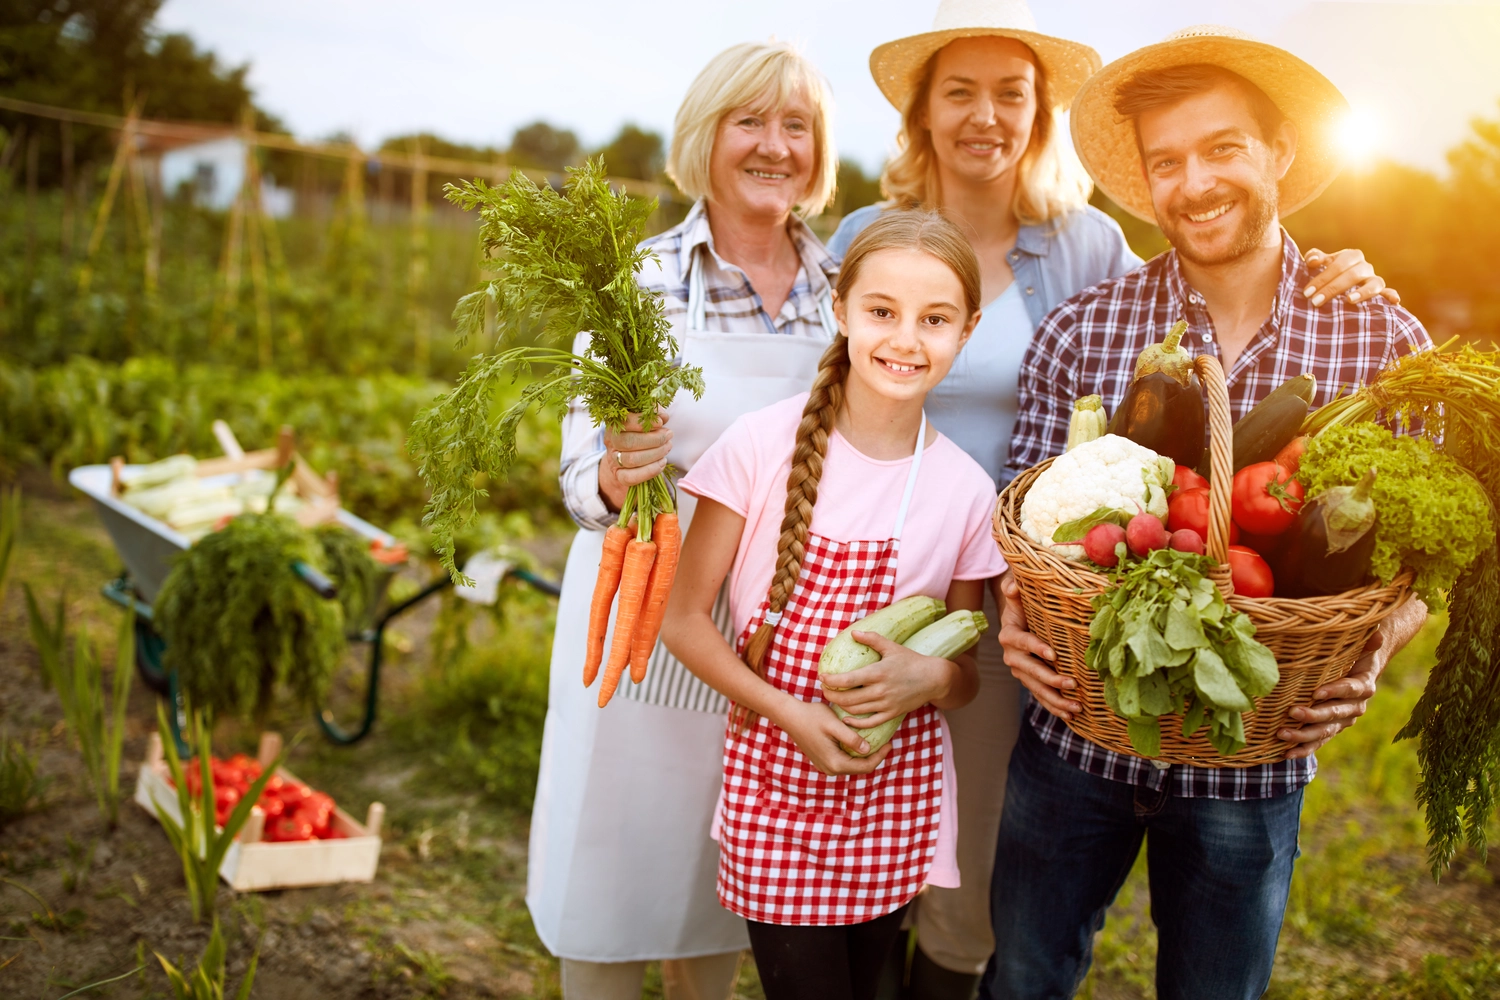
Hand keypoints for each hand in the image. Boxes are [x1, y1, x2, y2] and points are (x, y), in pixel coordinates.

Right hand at [599, 411, 671, 510]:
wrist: (626, 455)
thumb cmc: (639, 432)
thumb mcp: (644, 419)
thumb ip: (652, 413)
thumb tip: (662, 416)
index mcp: (614, 424)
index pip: (624, 422)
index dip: (643, 422)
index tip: (661, 422)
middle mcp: (611, 442)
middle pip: (629, 442)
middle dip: (654, 439)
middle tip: (669, 436)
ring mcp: (613, 460)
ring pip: (632, 460)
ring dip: (655, 454)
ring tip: (667, 447)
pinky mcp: (619, 476)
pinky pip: (632, 477)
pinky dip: (650, 471)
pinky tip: (662, 462)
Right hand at [778, 698, 892, 775]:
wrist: (790, 716)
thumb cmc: (812, 717)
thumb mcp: (835, 725)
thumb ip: (851, 739)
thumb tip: (868, 749)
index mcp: (835, 763)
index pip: (865, 766)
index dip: (880, 756)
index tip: (890, 743)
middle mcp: (830, 769)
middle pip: (859, 767)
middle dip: (874, 756)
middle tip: (885, 741)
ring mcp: (825, 766)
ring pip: (851, 764)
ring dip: (863, 755)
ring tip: (875, 740)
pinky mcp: (822, 760)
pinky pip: (843, 760)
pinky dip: (853, 753)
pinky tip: (858, 741)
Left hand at [819, 631, 954, 727]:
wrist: (933, 679)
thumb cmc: (911, 660)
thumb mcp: (892, 647)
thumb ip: (872, 639)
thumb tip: (853, 633)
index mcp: (878, 673)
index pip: (847, 680)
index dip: (831, 680)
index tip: (822, 677)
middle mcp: (880, 691)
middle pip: (847, 698)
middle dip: (830, 695)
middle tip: (823, 689)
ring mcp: (886, 704)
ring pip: (856, 711)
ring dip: (840, 706)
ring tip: (833, 698)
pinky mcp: (892, 714)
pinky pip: (870, 723)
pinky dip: (856, 723)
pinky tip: (846, 718)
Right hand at [998, 573, 1080, 720]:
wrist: (1019, 620)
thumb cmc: (1022, 605)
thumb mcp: (1017, 596)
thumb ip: (1013, 589)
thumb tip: (1013, 585)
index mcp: (1009, 636)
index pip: (1022, 642)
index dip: (1036, 648)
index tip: (1054, 655)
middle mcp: (1012, 656)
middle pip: (1030, 671)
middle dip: (1050, 680)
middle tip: (1071, 684)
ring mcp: (1020, 672)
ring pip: (1037, 689)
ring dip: (1056, 700)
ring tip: (1076, 707)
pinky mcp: (1029, 681)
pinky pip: (1041, 697)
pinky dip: (1055, 708)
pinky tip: (1071, 716)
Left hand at [1279, 628, 1385, 758]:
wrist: (1361, 669)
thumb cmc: (1355, 652)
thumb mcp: (1361, 645)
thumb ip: (1367, 641)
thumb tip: (1377, 634)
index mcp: (1364, 685)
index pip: (1350, 689)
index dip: (1336, 691)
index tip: (1317, 692)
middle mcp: (1356, 706)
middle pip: (1335, 713)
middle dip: (1314, 715)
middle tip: (1292, 712)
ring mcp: (1344, 720)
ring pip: (1325, 731)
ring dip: (1303, 735)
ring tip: (1282, 734)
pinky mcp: (1332, 729)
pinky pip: (1318, 741)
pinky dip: (1304, 748)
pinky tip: (1285, 753)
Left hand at [1302, 248, 1399, 306]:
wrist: (1338, 282)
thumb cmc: (1326, 273)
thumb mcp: (1320, 263)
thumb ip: (1314, 258)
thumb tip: (1312, 260)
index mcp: (1351, 256)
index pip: (1337, 265)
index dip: (1322, 278)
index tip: (1307, 293)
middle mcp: (1365, 266)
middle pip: (1352, 275)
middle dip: (1332, 288)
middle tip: (1316, 302)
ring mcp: (1374, 279)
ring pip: (1373, 283)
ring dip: (1362, 292)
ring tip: (1349, 301)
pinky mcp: (1380, 291)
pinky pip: (1388, 292)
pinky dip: (1391, 295)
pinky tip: (1394, 301)